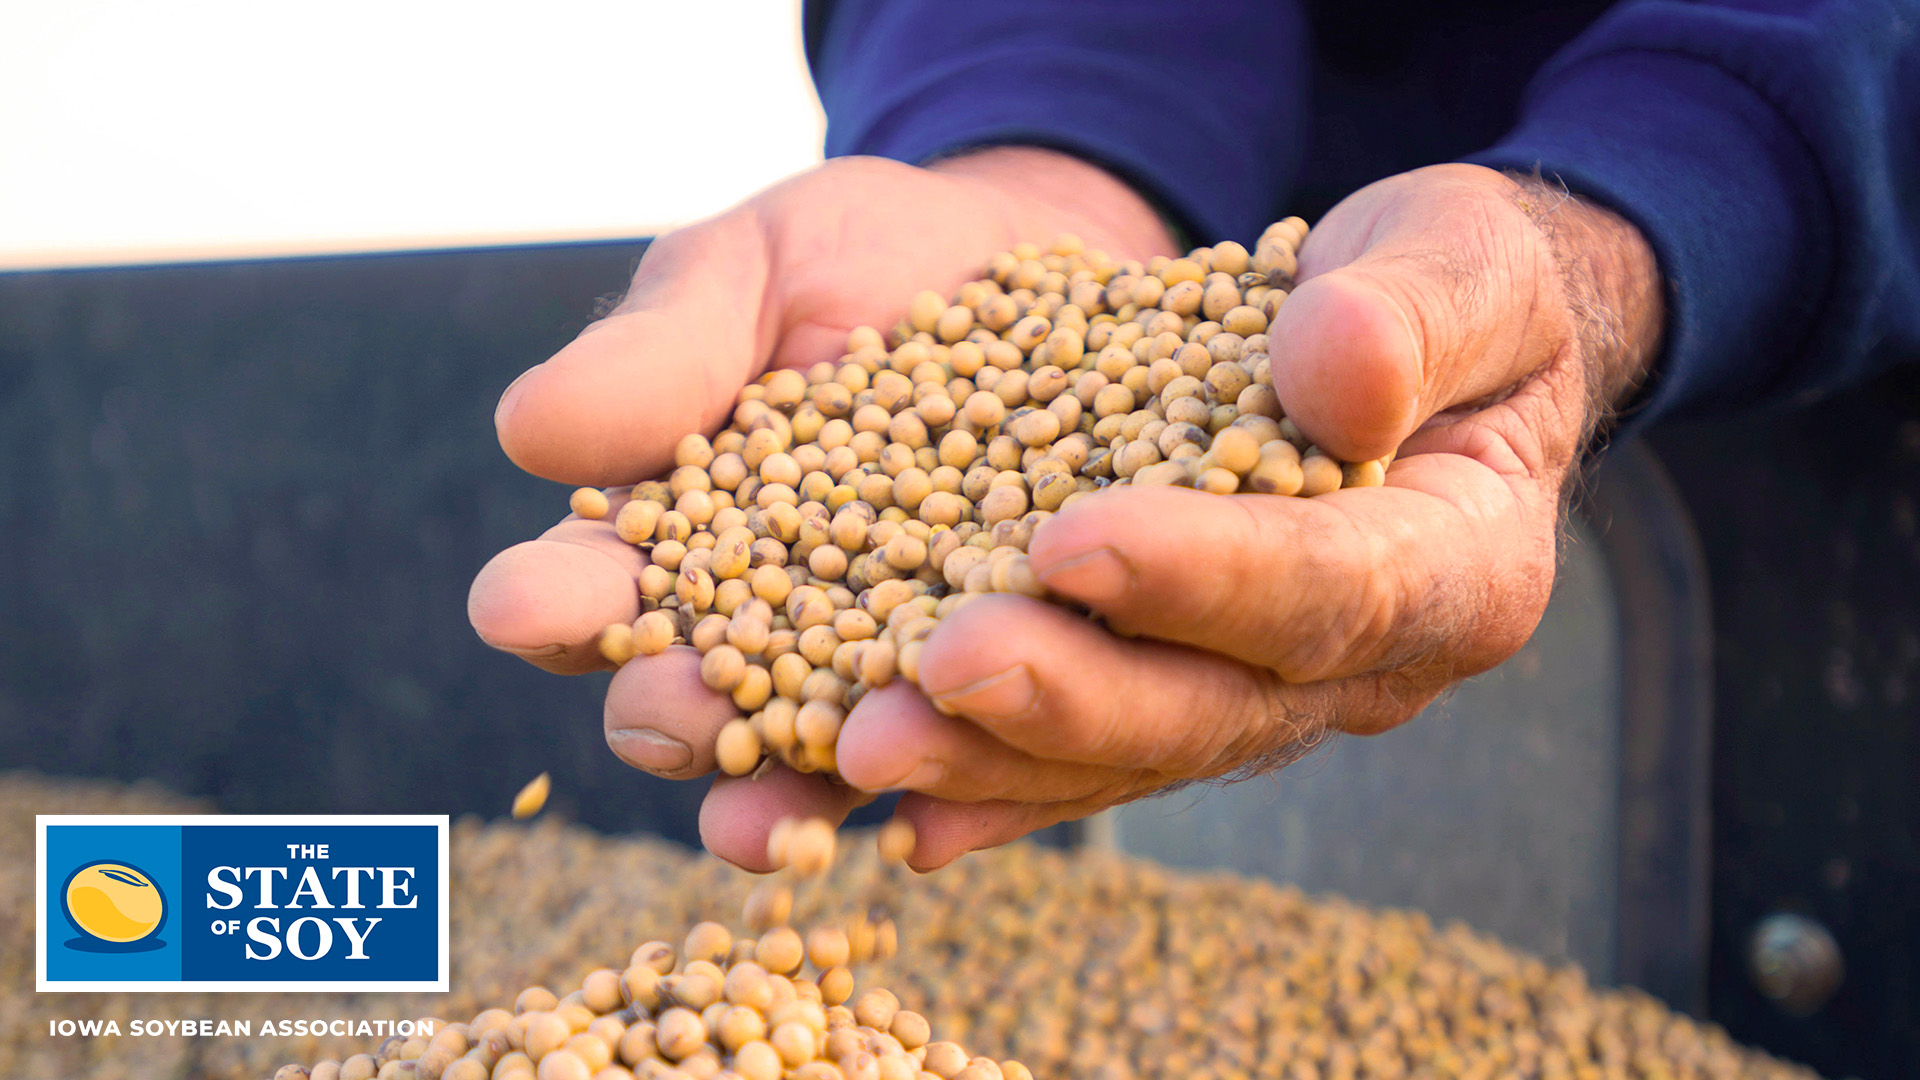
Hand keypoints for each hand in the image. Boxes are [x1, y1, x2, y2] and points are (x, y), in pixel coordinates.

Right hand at [466, 148, 1178, 867]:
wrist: (1021, 253)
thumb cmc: (855, 261)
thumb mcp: (752, 273)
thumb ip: (661, 352)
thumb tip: (526, 431)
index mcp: (674, 544)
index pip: (596, 592)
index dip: (555, 605)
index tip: (519, 602)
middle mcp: (771, 632)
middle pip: (705, 703)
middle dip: (676, 716)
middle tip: (663, 711)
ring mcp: (893, 668)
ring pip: (835, 755)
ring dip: (806, 790)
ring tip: (805, 796)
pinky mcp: (1012, 674)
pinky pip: (983, 748)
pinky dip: (961, 782)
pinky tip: (946, 815)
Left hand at [826, 163, 1663, 865]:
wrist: (1400, 346)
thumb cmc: (1435, 288)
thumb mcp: (1455, 260)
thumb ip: (1415, 312)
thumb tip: (1343, 379)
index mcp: (1460, 566)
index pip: (1337, 587)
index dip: (1207, 576)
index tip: (1075, 543)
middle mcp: (1363, 668)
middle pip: (1214, 709)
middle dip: (1073, 697)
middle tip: (942, 668)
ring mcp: (1262, 698)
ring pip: (1127, 756)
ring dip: (994, 758)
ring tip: (864, 743)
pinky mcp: (1177, 694)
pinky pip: (1080, 760)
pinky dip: (986, 782)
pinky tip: (878, 800)